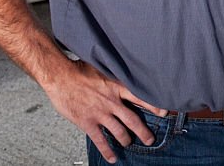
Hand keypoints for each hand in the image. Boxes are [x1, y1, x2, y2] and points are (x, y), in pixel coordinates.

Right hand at [42, 60, 167, 163]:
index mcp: (116, 86)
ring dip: (126, 140)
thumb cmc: (79, 69)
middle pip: (133, 120)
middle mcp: (111, 101)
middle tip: (149, 139)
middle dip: (143, 132)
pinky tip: (112, 157)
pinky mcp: (88, 122)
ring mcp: (100, 113)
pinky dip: (107, 151)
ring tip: (129, 143)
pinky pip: (101, 140)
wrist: (60, 76)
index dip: (153, 106)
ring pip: (119, 132)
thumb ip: (114, 74)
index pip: (141, 97)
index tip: (163, 112)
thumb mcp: (102, 67)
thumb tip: (125, 71)